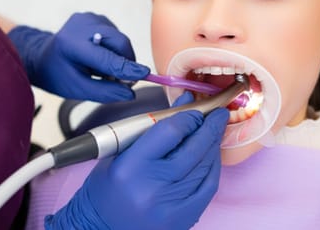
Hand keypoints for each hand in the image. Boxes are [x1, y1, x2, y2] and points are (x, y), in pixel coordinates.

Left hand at [7, 12, 149, 101]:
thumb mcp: (77, 89)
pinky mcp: (95, 17)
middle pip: (118, 42)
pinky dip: (113, 49)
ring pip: (119, 39)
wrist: (43, 57)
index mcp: (72, 45)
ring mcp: (88, 18)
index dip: (126, 67)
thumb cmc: (59, 74)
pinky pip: (115, 35)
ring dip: (118, 56)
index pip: (106, 57)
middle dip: (125, 62)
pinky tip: (99, 56)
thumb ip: (104, 92)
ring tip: (100, 68)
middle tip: (120, 80)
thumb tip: (129, 94)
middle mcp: (81, 26)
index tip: (144, 74)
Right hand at [45, 92, 229, 229]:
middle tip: (218, 115)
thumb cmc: (109, 185)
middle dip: (210, 128)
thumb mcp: (123, 150)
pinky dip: (212, 168)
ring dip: (212, 146)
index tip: (196, 110)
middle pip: (193, 149)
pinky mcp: (182, 219)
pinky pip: (207, 187)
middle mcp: (151, 188)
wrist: (101, 225)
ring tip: (213, 133)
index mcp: (130, 167)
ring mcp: (169, 207)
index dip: (189, 117)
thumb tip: (186, 102)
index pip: (170, 131)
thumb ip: (155, 126)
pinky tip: (211, 156)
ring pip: (204, 167)